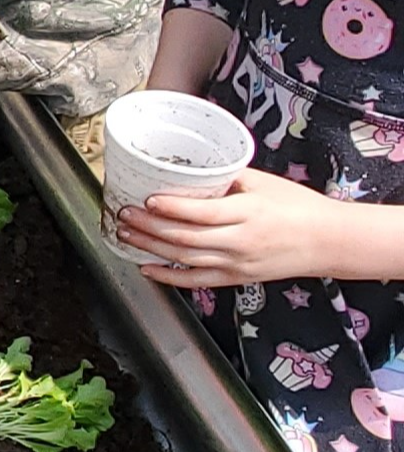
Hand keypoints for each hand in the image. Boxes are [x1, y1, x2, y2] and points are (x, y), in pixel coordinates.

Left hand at [118, 169, 346, 286]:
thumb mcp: (263, 183)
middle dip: (148, 227)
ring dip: (150, 248)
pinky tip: (146, 268)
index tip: (146, 199)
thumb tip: (189, 170)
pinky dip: (168, 277)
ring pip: (185, 259)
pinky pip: (197, 281)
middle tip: (122, 215)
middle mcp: (240, 241)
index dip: (171, 208)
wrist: (328, 241)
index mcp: (248, 213)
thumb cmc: (297, 206)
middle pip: (185, 237)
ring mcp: (237, 263)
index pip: (202, 213)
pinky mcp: (236, 278)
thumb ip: (226, 178)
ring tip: (125, 235)